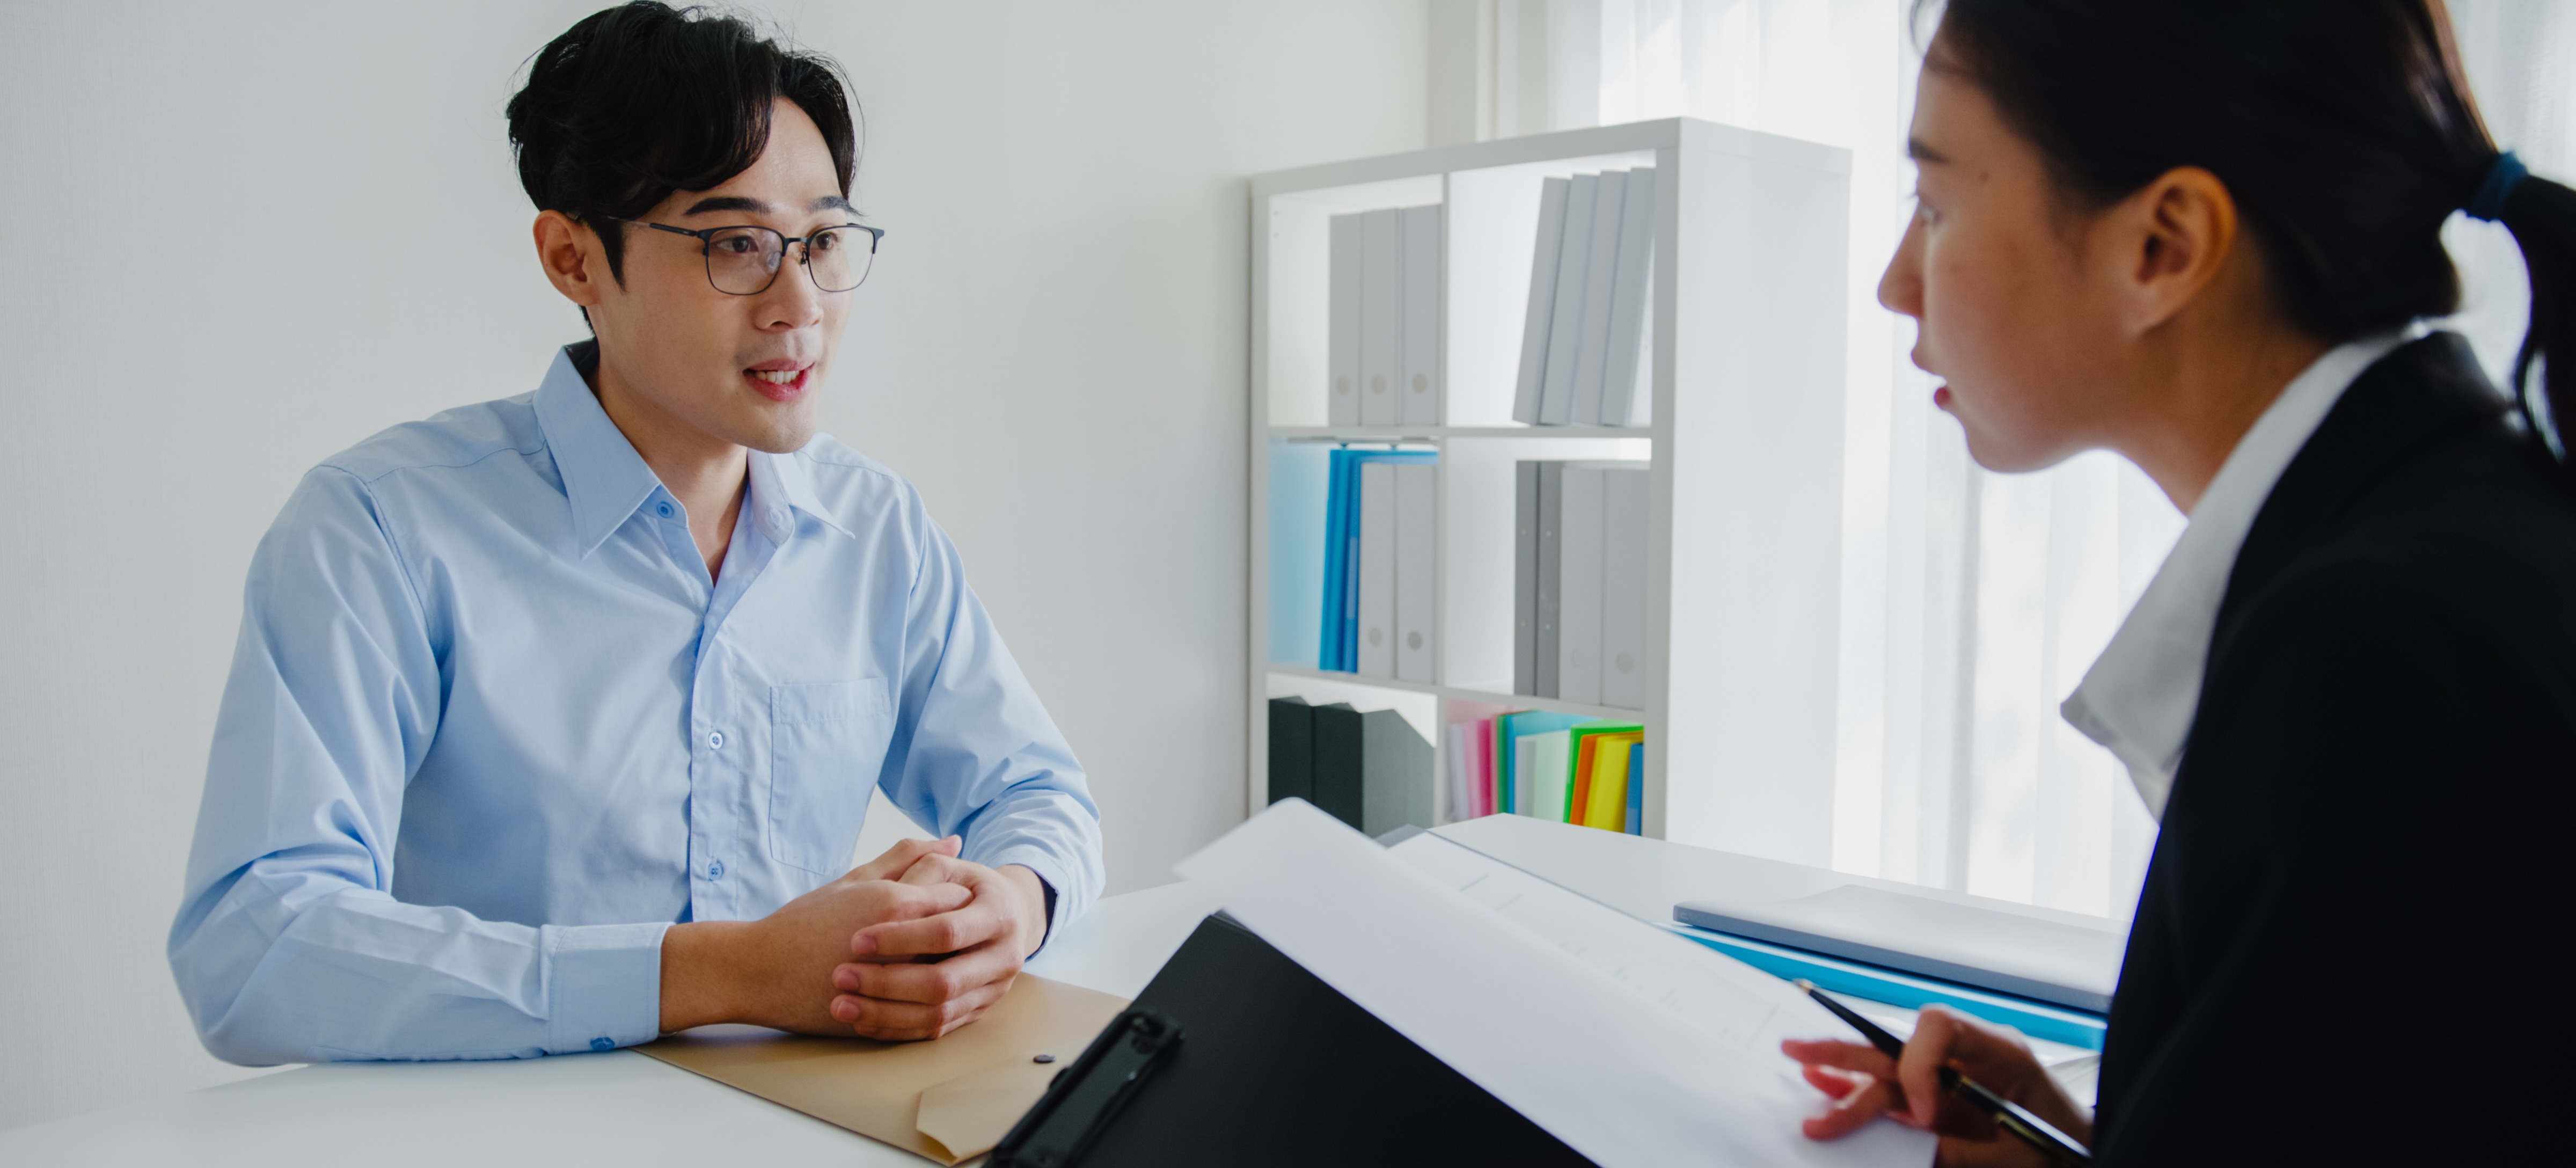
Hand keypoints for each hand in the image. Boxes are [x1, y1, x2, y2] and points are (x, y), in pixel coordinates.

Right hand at [657, 837, 969, 1033]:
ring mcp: (894, 985)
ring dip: (950, 967)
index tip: (948, 898)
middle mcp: (902, 944)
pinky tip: (920, 988)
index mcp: (895, 903)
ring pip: (950, 976)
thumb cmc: (803, 921)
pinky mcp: (884, 1015)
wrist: (758, 971)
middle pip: (960, 936)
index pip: (958, 895)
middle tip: (947, 931)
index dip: (958, 896)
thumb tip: (953, 842)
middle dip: (961, 933)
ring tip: (932, 958)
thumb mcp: (855, 880)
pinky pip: (929, 1011)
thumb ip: (907, 858)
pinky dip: (934, 999)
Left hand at [826, 842, 1050, 1040]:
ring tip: (840, 1005)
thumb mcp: (947, 869)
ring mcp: (993, 990)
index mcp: (999, 915)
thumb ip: (926, 862)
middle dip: (886, 982)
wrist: (1007, 919)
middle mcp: (1005, 957)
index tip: (855, 940)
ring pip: (938, 1014)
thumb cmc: (967, 888)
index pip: (945, 932)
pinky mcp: (977, 1011)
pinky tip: (862, 1021)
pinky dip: (897, 1028)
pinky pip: (936, 1030)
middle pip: (942, 982)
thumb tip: (931, 854)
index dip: (900, 938)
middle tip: (840, 977)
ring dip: (884, 1013)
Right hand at [1782, 1006, 2092, 1167]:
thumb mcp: (2014, 1158)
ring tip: (1801, 1064)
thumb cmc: (2063, 1151)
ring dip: (1845, 1072)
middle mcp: (1970, 1056)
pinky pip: (1895, 1092)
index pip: (1940, 1027)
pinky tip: (1826, 1085)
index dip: (1917, 1064)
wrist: (2084, 1157)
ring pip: (1889, 1068)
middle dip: (1851, 1054)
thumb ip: (1958, 1153)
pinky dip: (1861, 1091)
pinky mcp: (1944, 1103)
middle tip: (1803, 1056)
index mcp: (2000, 1052)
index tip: (1922, 1115)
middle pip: (1901, 1046)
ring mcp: (1955, 1078)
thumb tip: (1907, 1154)